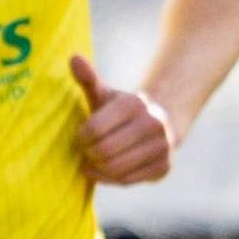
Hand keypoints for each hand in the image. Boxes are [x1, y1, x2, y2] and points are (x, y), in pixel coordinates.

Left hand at [70, 55, 174, 184]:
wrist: (162, 122)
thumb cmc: (121, 110)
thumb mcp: (105, 94)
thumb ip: (88, 79)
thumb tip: (73, 57)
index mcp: (135, 104)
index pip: (93, 129)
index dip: (81, 137)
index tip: (80, 135)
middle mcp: (153, 125)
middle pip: (104, 151)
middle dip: (88, 153)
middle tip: (85, 151)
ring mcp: (162, 147)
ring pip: (116, 168)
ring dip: (96, 168)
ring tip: (91, 161)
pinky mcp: (164, 168)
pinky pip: (128, 181)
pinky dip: (110, 179)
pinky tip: (103, 171)